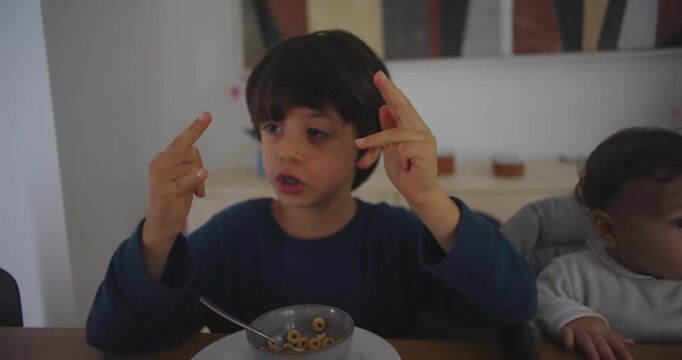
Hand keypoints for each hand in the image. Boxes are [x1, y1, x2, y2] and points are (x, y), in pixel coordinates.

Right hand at [143, 112, 210, 247]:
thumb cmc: (176, 195)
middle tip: (199, 176)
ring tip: (189, 193)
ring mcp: (160, 177)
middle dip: (198, 162)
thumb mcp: (185, 176)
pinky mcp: (165, 191)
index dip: (196, 128)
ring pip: (192, 167)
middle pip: (190, 151)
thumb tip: (200, 168)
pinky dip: (194, 178)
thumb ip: (191, 164)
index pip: (183, 141)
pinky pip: (185, 181)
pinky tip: (202, 173)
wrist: (162, 222)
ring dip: (197, 182)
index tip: (207, 114)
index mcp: (163, 157)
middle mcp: (159, 163)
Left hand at [355, 71, 438, 206]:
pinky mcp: (426, 150)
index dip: (389, 91)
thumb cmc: (405, 171)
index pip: (400, 106)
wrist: (417, 193)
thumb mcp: (390, 148)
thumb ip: (389, 129)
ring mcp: (425, 139)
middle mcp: (421, 130)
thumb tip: (384, 108)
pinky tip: (404, 165)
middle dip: (389, 91)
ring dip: (376, 141)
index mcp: (412, 127)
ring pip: (395, 133)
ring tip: (362, 146)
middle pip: (403, 107)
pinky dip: (396, 157)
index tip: (378, 76)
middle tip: (378, 76)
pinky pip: (401, 147)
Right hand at [561, 317, 633, 359]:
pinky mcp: (566, 330)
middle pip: (600, 342)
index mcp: (602, 332)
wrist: (572, 314)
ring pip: (585, 340)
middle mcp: (591, 331)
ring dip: (591, 350)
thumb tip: (631, 342)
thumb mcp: (603, 332)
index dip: (623, 351)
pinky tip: (570, 351)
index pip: (615, 342)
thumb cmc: (591, 329)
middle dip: (607, 353)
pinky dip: (568, 342)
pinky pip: (567, 335)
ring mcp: (578, 330)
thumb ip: (615, 338)